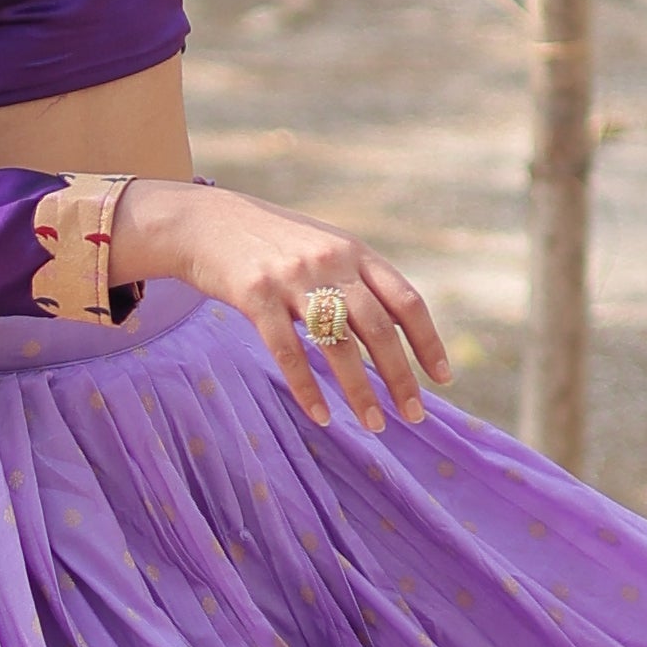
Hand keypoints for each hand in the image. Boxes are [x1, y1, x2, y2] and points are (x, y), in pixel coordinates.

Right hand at [110, 178, 446, 435]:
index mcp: (355, 251)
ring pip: (338, 344)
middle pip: (379, 328)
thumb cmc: (270, 243)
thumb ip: (356, 278)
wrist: (204, 222)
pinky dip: (307, 389)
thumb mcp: (322, 246)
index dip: (427, 341)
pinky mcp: (255, 294)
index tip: (441, 378)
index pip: (406, 300)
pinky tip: (321, 416)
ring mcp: (293, 277)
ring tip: (374, 424)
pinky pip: (288, 351)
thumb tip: (394, 331)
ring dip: (360, 391)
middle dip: (401, 377)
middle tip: (414, 415)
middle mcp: (331, 261)